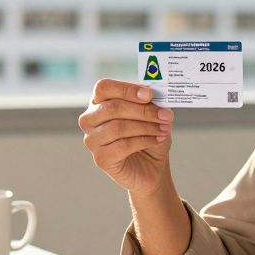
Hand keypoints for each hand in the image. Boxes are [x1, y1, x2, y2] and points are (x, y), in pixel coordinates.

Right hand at [78, 79, 173, 194]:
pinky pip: (122, 146)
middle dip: (143, 111)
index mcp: (99, 102)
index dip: (126, 89)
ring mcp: (92, 140)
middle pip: (112, 108)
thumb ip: (150, 102)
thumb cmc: (148, 136)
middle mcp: (90, 120)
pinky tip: (157, 140)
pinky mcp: (101, 159)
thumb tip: (154, 94)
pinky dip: (144, 141)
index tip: (149, 95)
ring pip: (118, 127)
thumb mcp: (152, 115)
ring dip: (146, 127)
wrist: (152, 167)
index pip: (104, 87)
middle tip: (165, 115)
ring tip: (164, 129)